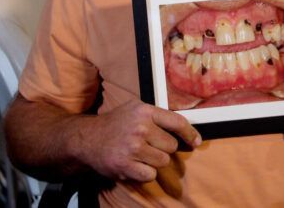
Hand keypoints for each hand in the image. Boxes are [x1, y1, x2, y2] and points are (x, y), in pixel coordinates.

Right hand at [80, 100, 200, 181]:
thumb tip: (186, 129)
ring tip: (141, 155)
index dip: (190, 133)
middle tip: (149, 146)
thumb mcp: (135, 109)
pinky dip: (146, 172)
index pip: (177, 122)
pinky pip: (150, 174)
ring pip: (163, 161)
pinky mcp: (125, 165)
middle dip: (163, 148)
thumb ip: (157, 116)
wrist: (87, 139)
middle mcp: (140, 128)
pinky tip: (135, 164)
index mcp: (144, 111)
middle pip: (171, 145)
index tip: (196, 142)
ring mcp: (133, 147)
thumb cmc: (115, 124)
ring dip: (155, 161)